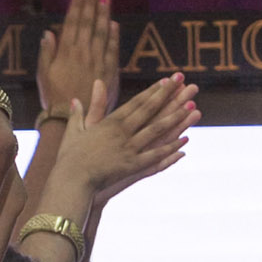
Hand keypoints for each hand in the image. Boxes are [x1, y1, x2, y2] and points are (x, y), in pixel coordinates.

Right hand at [39, 0, 119, 115]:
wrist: (69, 120)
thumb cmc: (53, 98)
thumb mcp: (43, 75)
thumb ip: (46, 53)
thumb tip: (49, 33)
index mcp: (65, 53)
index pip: (72, 23)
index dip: (76, 7)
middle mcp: (82, 54)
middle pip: (88, 24)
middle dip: (91, 4)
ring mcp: (96, 62)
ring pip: (101, 33)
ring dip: (103, 15)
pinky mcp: (108, 73)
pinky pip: (112, 51)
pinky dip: (113, 36)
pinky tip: (114, 24)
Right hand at [50, 72, 198, 203]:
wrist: (71, 180)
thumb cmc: (69, 157)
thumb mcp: (73, 132)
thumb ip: (79, 114)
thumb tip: (75, 99)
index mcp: (110, 122)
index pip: (136, 102)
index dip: (153, 91)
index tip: (167, 81)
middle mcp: (123, 132)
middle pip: (150, 110)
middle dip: (170, 96)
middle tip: (186, 84)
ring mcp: (129, 148)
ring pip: (157, 130)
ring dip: (176, 118)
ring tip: (193, 108)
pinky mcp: (132, 166)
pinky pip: (155, 156)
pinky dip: (170, 148)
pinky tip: (184, 141)